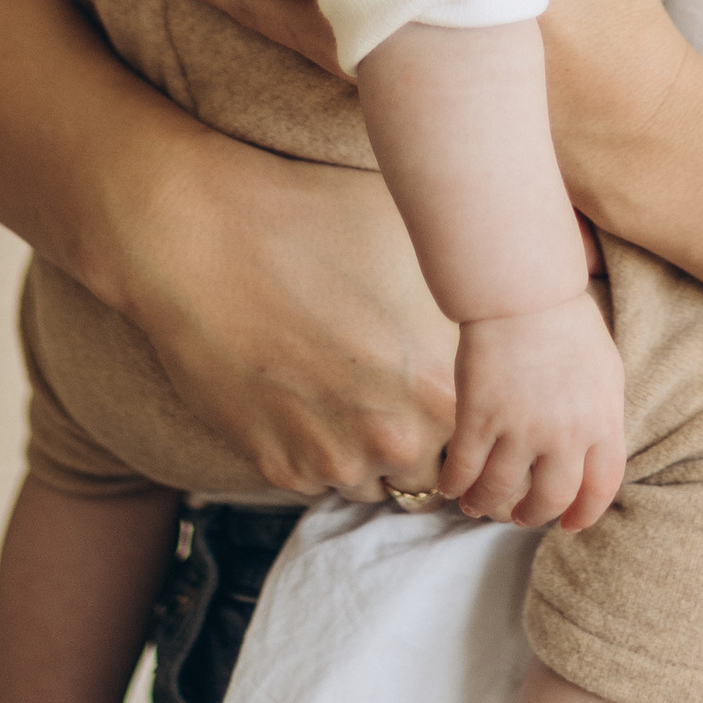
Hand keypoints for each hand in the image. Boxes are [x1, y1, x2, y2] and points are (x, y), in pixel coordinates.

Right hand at [114, 127, 460, 501]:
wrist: (201, 239)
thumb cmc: (313, 221)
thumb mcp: (417, 245)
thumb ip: (466, 300)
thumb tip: (502, 301)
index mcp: (445, 389)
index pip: (485, 443)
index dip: (473, 419)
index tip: (455, 396)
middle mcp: (395, 438)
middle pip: (435, 474)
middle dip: (425, 442)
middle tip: (400, 392)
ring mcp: (331, 459)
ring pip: (373, 481)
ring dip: (369, 451)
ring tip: (346, 388)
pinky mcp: (276, 466)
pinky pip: (317, 478)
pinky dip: (316, 448)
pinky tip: (302, 392)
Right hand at [440, 292, 627, 530]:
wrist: (525, 292)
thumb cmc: (567, 323)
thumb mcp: (605, 372)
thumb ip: (602, 417)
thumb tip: (594, 454)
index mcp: (603, 422)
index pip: (601, 487)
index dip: (585, 513)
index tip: (570, 525)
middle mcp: (566, 434)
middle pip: (551, 499)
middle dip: (533, 516)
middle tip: (520, 516)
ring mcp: (521, 428)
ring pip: (500, 490)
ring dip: (486, 504)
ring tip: (477, 505)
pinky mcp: (480, 416)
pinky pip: (465, 468)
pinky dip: (455, 484)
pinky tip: (451, 487)